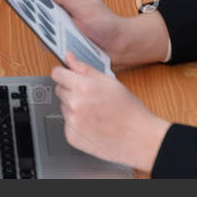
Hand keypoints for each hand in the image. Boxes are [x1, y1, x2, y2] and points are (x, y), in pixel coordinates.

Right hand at [45, 0, 167, 67]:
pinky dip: (48, 41)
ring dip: (42, 28)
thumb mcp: (85, 8)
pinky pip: (50, 39)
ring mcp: (62, 24)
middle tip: (28, 14)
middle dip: (35, 12)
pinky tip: (47, 43)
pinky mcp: (63, 38)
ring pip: (44, 24)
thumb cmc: (105, 23)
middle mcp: (63, 8)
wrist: (118, 46)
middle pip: (42, 8)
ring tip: (40, 30)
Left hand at [50, 51, 170, 172]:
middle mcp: (75, 104)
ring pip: (63, 107)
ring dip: (73, 108)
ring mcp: (72, 122)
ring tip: (94, 112)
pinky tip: (92, 124)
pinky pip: (67, 125)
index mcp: (83, 87)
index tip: (67, 76)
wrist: (138, 138)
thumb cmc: (129, 110)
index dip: (63, 73)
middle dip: (71, 90)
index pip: (57, 74)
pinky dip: (76, 124)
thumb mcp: (109, 81)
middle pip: (59, 90)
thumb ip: (85, 68)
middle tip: (90, 97)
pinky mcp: (72, 137)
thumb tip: (69, 57)